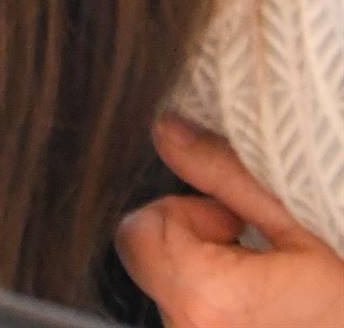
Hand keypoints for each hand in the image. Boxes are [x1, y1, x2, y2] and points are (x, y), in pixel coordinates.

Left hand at [116, 115, 343, 327]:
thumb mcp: (300, 225)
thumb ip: (225, 175)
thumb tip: (166, 130)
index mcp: (201, 296)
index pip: (137, 231)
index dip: (184, 213)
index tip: (233, 221)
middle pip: (152, 257)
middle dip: (198, 240)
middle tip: (257, 249)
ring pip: (172, 286)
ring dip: (209, 273)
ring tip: (269, 281)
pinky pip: (192, 315)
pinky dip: (218, 301)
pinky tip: (265, 305)